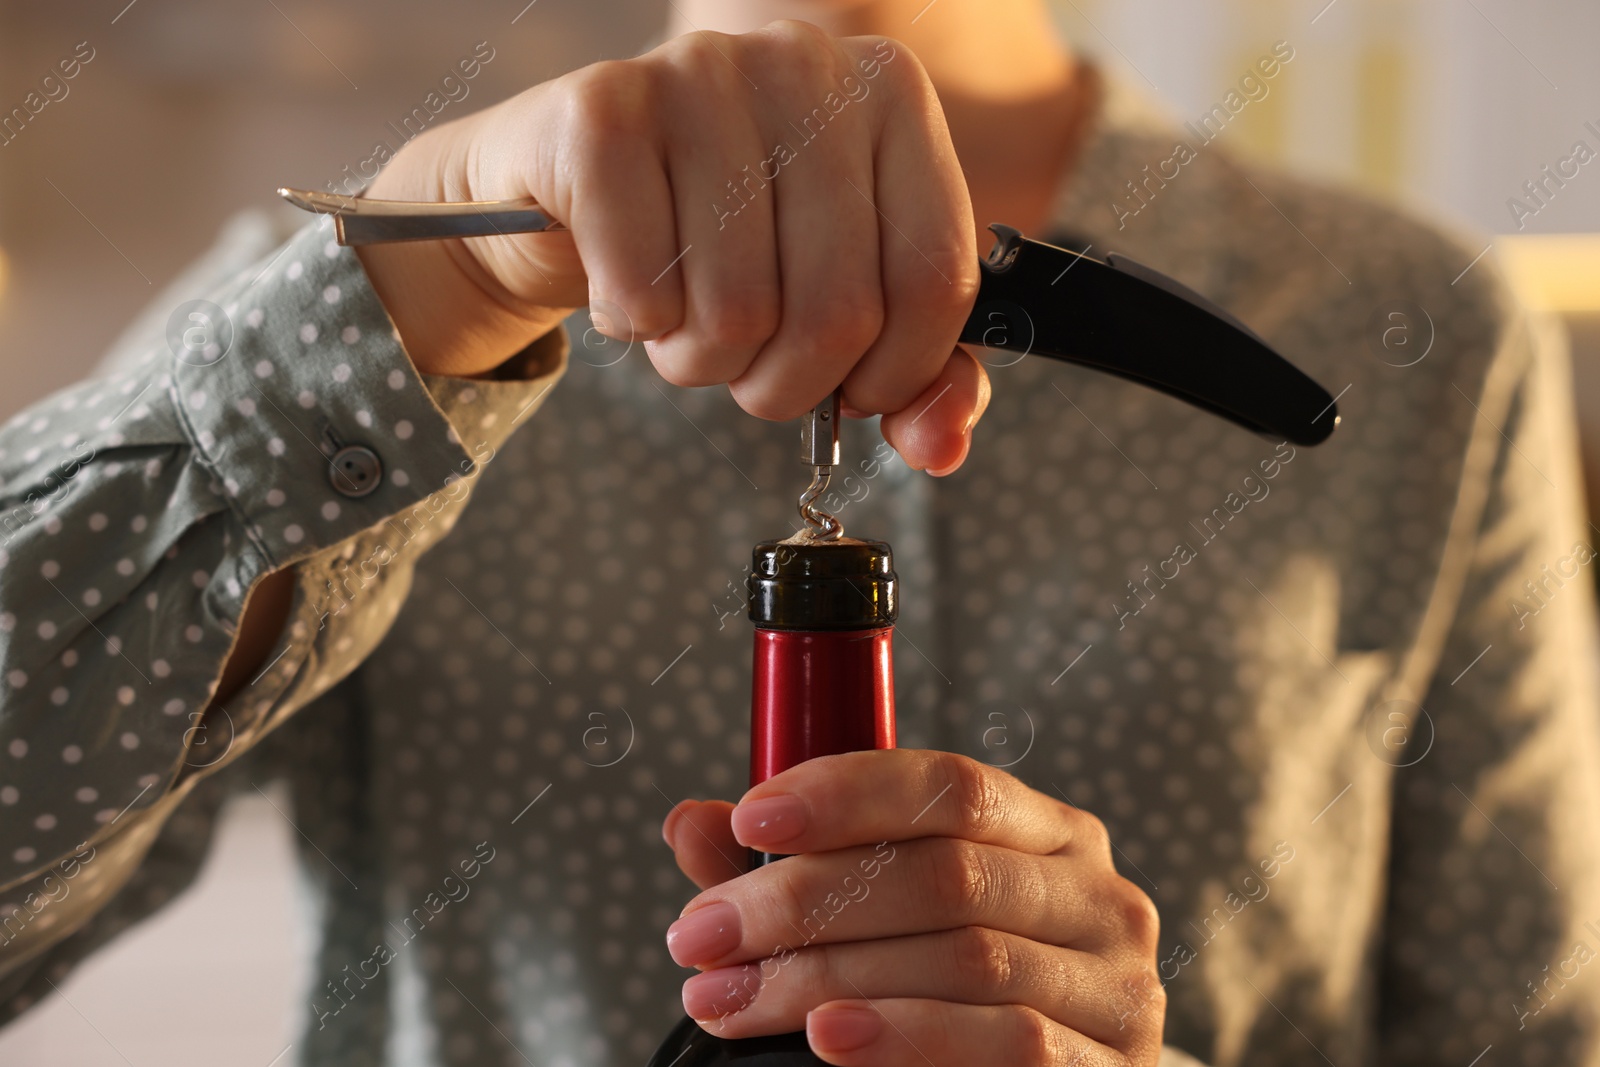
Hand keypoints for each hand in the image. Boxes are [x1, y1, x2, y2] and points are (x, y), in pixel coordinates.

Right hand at [356, 21, 987, 473]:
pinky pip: (646, 292)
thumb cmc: (722, 242)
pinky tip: (630, 287)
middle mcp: (806, 64)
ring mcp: (702, 74)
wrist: (571, 186)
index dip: (895, 373)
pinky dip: (635, 325)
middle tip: (749, 365)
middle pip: (839, 309)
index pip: (934, 278)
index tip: (853, 389)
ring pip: (739, 310)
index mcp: (891, 96)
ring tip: (684, 320)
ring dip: (703, 360)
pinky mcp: (605, 109)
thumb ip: (915, 375)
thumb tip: (940, 445)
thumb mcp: (837, 297)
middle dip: (786, 384)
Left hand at [662, 750, 1165, 1065]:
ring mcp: (1114, 984)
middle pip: (944, 873)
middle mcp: (1093, 892)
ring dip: (828, 977)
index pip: (949, 784)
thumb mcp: (880, 916)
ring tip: (733, 997)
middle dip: (803, 901)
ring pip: (966, 958)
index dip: (846, 793)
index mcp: (1046, 831)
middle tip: (704, 934)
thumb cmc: (956, 994)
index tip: (748, 818)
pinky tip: (830, 1037)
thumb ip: (794, 868)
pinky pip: (1009, 1041)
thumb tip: (691, 823)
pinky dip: (907, 1036)